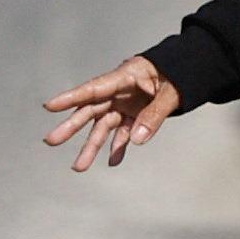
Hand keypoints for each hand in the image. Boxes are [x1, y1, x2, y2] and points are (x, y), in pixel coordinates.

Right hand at [40, 55, 182, 171]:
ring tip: (79, 168)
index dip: (72, 97)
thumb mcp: (172, 90)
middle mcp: (119, 91)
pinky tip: (112, 162)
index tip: (50, 106)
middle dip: (71, 127)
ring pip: (103, 127)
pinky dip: (118, 147)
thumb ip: (155, 113)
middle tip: (50, 141)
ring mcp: (125, 104)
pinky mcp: (133, 115)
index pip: (94, 88)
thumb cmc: (178, 72)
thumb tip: (137, 140)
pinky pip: (122, 133)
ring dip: (92, 147)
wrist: (189, 71)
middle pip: (91, 110)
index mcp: (125, 76)